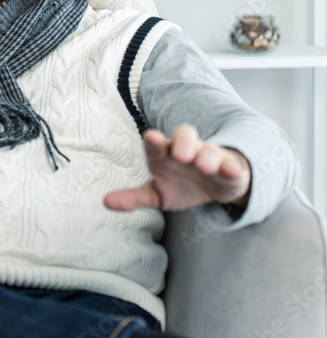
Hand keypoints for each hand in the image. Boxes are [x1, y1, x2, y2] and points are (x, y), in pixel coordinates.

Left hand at [105, 124, 251, 212]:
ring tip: (202, 165)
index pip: (157, 145)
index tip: (150, 137)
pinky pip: (231, 164)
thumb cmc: (180, 185)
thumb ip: (134, 197)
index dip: (154, 142)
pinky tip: (231, 172)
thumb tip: (106, 201)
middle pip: (185, 135)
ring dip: (206, 156)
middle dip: (183, 142)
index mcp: (164, 154)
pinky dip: (231, 167)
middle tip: (180, 154)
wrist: (214, 187)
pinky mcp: (230, 168)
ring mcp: (209, 156)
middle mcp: (187, 150)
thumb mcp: (157, 194)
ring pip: (209, 150)